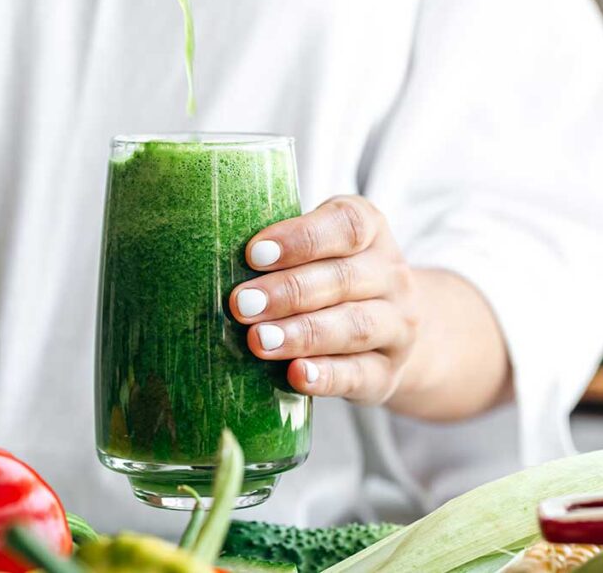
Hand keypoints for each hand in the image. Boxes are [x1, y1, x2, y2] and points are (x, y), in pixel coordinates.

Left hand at [229, 196, 419, 404]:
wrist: (392, 327)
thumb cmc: (331, 277)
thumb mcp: (320, 249)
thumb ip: (279, 251)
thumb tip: (206, 258)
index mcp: (371, 230)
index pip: (347, 226)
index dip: (301, 238)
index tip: (254, 253)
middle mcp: (391, 275)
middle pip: (344, 279)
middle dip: (289, 291)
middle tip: (242, 303)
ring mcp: (396, 326)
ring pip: (354, 327)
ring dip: (302, 334)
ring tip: (258, 340)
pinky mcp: (388, 372)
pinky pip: (360, 374)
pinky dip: (327, 376)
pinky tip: (296, 375)